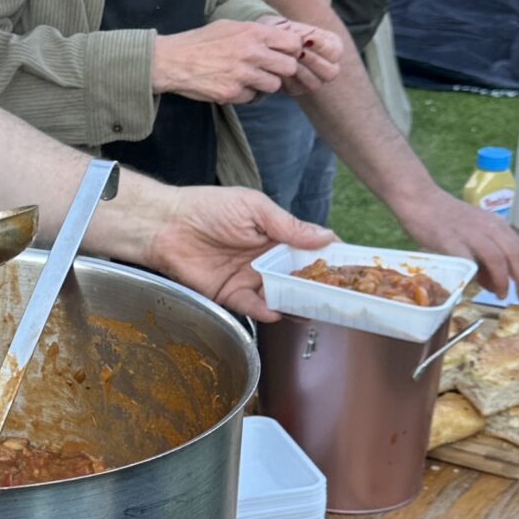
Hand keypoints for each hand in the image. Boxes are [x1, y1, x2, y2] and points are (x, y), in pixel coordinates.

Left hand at [144, 186, 335, 319]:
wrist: (167, 225)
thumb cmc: (209, 208)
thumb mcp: (254, 208)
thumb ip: (288, 226)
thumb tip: (326, 236)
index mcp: (276, 235)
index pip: (311, 248)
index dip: (330, 258)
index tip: (352, 267)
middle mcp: (267, 259)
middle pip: (300, 277)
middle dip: (318, 286)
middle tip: (338, 295)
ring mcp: (250, 278)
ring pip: (282, 295)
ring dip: (297, 302)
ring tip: (314, 308)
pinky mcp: (231, 294)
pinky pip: (254, 307)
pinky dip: (267, 311)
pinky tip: (277, 310)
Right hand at [153, 17, 341, 103]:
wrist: (172, 60)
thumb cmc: (200, 41)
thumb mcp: (230, 27)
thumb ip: (255, 33)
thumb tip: (279, 38)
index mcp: (253, 33)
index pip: (293, 43)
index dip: (291, 51)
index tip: (284, 54)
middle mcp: (251, 52)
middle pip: (289, 67)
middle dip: (281, 70)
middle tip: (268, 70)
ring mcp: (242, 74)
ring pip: (273, 85)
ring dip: (264, 84)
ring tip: (247, 78)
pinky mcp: (232, 93)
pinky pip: (252, 97)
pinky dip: (244, 94)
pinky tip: (230, 85)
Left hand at [278, 18, 345, 94]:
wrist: (270, 43)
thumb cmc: (285, 31)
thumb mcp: (292, 26)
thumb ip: (297, 31)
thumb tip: (299, 36)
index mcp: (333, 49)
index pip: (335, 52)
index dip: (322, 46)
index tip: (307, 39)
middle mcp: (328, 68)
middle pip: (331, 72)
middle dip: (313, 61)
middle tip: (298, 52)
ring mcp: (314, 82)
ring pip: (315, 84)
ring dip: (301, 71)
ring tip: (288, 59)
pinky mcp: (296, 89)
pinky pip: (295, 88)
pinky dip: (287, 78)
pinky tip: (279, 67)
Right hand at [400, 187, 518, 300]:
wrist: (421, 199)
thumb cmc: (446, 219)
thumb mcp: (475, 232)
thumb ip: (487, 256)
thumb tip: (496, 284)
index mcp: (497, 225)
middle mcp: (488, 227)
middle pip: (515, 254)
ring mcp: (470, 234)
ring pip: (497, 258)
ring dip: (502, 280)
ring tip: (501, 294)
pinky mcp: (451, 240)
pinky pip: (467, 261)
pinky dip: (474, 275)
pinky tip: (474, 285)